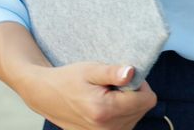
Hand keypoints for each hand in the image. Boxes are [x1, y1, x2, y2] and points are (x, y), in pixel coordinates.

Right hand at [17, 62, 156, 129]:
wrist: (46, 96)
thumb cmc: (68, 79)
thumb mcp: (90, 69)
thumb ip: (113, 72)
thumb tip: (132, 72)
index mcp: (105, 110)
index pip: (147, 99)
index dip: (140, 84)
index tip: (124, 78)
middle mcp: (107, 128)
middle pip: (143, 109)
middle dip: (133, 94)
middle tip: (112, 86)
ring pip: (136, 117)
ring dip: (127, 104)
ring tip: (107, 96)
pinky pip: (125, 124)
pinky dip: (121, 113)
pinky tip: (106, 106)